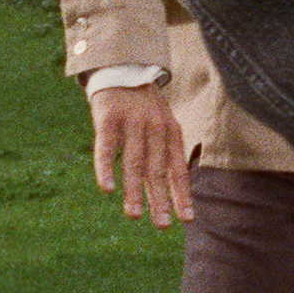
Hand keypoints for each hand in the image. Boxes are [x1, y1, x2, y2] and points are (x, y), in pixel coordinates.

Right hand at [86, 83, 191, 225]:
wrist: (122, 67)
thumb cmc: (143, 104)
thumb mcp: (163, 121)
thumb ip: (166, 150)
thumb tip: (173, 187)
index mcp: (170, 132)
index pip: (178, 168)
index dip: (182, 193)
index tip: (187, 219)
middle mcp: (154, 129)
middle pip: (157, 170)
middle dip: (161, 199)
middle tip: (163, 225)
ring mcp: (132, 123)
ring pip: (134, 162)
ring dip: (134, 191)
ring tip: (134, 215)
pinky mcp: (108, 118)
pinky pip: (107, 148)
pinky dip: (106, 168)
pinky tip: (107, 188)